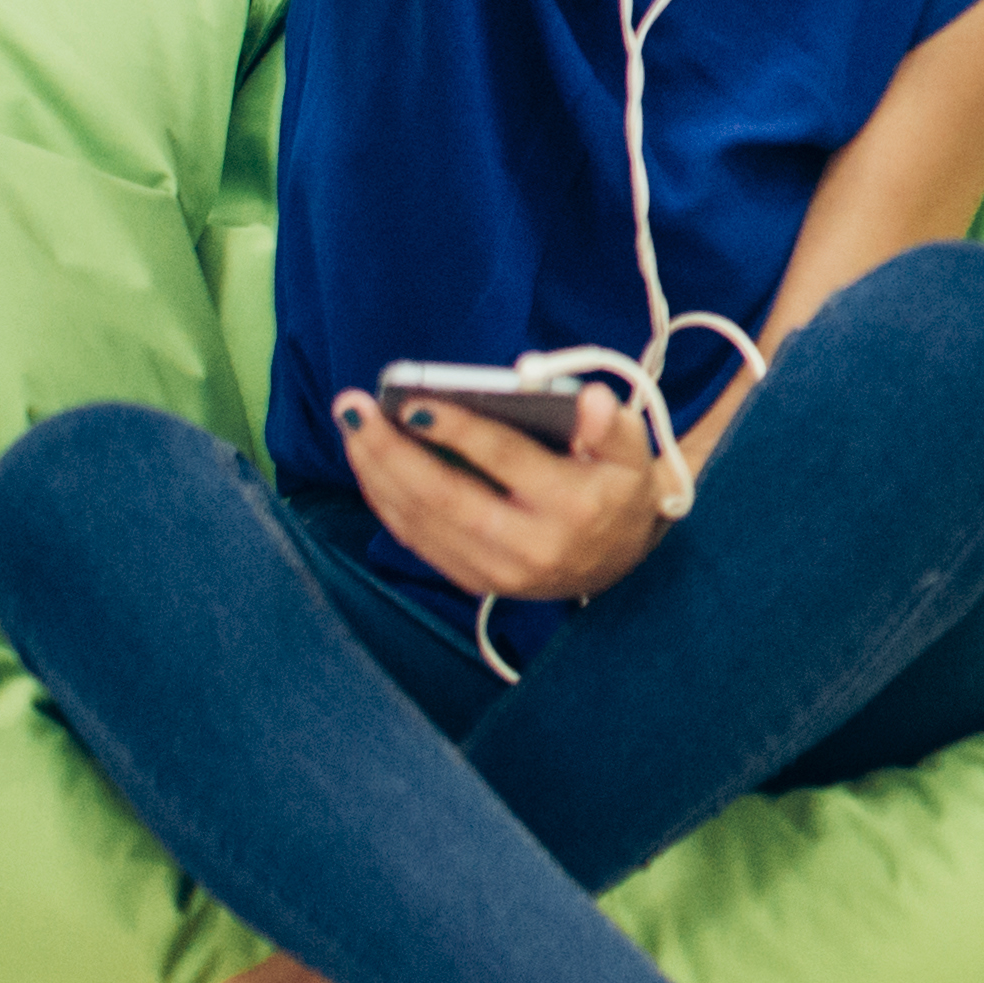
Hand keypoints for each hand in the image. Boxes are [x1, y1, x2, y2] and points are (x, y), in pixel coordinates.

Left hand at [331, 380, 668, 604]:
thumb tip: (587, 400)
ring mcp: (498, 572)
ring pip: (420, 521)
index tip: (412, 401)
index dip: (457, 429)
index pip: (505, 461)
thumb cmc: (618, 488)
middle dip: (391, 450)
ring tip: (352, 425)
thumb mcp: (631, 452)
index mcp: (572, 505)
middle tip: (353, 407)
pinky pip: (416, 540)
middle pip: (444, 497)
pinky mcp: (475, 582)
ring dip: (377, 471)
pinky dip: (386, 500)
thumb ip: (610, 424)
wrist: (621, 562)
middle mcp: (530, 546)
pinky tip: (368, 463)